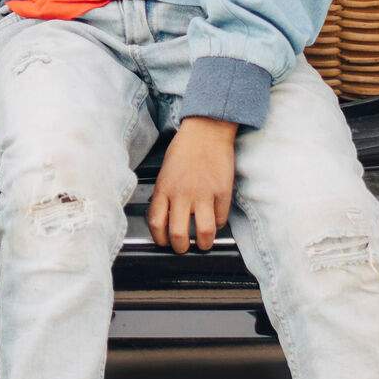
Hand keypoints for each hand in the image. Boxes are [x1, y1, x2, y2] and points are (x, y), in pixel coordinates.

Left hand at [147, 118, 236, 253]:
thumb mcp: (165, 172)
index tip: (164, 242)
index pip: (157, 223)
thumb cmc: (185, 148)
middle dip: (180, 248)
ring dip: (203, 243)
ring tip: (203, 243)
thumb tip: (166, 217)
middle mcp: (182, 194)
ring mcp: (204, 194)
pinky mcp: (222, 192)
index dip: (159, 239)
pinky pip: (221, 218)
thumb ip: (164, 194)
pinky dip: (218, 224)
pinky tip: (215, 220)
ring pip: (204, 232)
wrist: (206, 130)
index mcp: (164, 189)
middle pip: (178, 234)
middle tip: (183, 248)